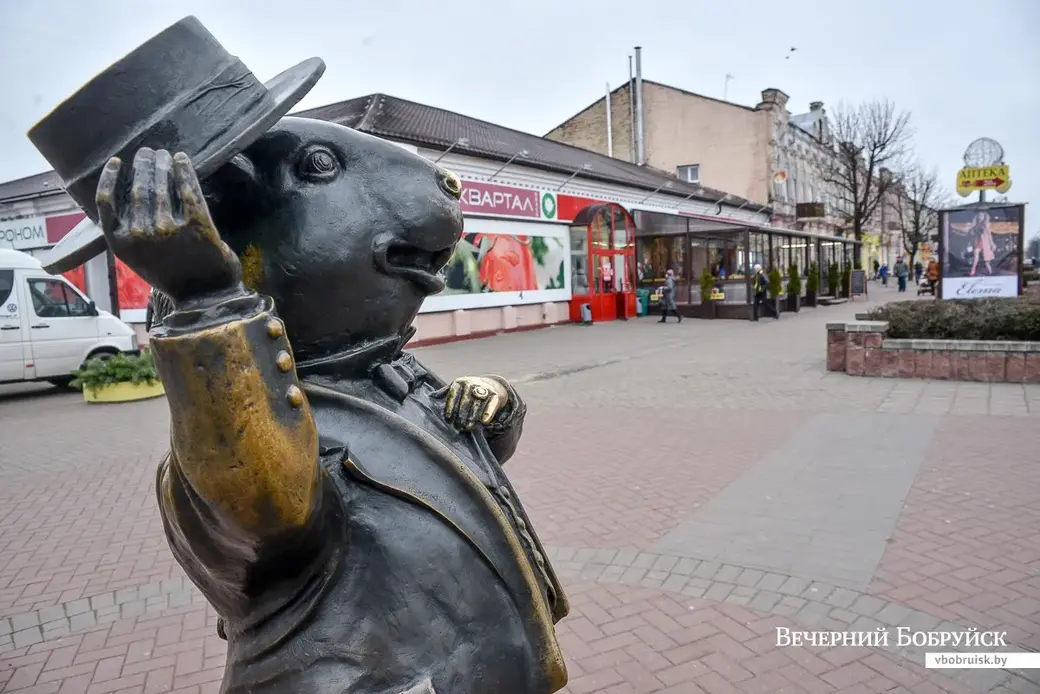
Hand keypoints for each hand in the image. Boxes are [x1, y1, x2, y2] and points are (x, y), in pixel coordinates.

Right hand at [96, 148, 242, 302]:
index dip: (109, 178)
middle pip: (137, 188)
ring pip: (160, 185)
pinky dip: (183, 170)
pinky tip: (181, 159)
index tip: (118, 162)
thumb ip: (130, 232)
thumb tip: (127, 195)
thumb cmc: (173, 276)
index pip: (105, 202)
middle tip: (148, 153)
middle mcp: (141, 235)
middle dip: (142, 165)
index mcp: (121, 244)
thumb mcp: (139, 259)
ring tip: (164, 155)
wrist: (206, 298)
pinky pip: (187, 189)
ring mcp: (168, 229)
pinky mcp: (197, 225)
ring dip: (161, 164)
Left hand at [432, 376, 510, 431]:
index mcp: (459, 382)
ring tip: (468, 427)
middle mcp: (471, 383)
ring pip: (477, 404)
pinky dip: (488, 413)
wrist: (492, 386)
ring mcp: (484, 388)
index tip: (448, 419)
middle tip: (459, 427)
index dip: (450, 408)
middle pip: (465, 401)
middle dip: (461, 415)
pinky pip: (491, 404)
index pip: (453, 395)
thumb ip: (445, 396)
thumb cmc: (468, 392)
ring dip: (472, 416)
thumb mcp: (457, 390)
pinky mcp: (496, 395)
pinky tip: (484, 421)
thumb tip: (429, 401)